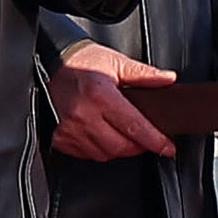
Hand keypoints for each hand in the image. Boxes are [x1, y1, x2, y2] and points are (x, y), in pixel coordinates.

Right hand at [47, 41, 177, 161]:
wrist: (49, 64)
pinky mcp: (60, 138)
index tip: (167, 148)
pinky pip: (86, 155)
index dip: (155, 141)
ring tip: (122, 134)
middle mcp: (84, 116)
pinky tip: (103, 135)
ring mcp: (69, 130)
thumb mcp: (116, 63)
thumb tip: (168, 79)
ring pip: (104, 154)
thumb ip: (144, 74)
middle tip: (145, 138)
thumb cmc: (81, 62)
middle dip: (138, 146)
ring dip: (118, 149)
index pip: (134, 127)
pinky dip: (99, 150)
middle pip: (120, 147)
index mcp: (101, 96)